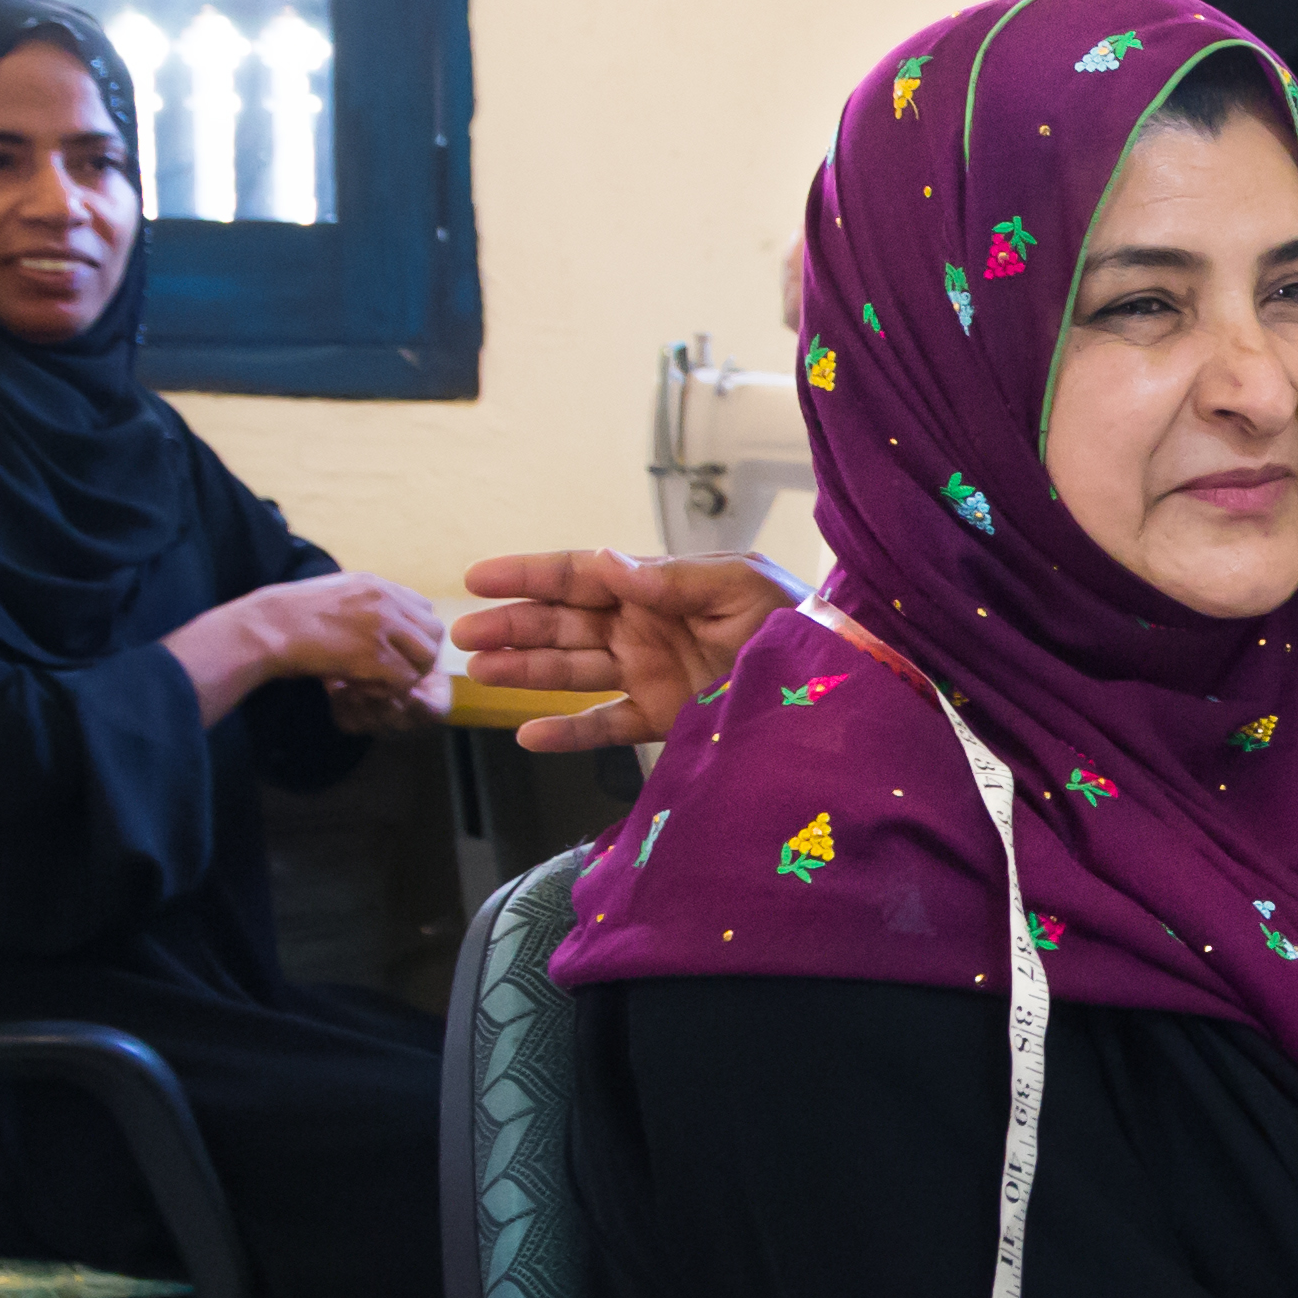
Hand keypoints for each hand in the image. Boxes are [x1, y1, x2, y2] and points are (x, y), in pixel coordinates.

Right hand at [166, 571, 438, 725]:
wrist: (267, 627)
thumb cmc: (290, 616)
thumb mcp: (335, 593)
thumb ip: (365, 602)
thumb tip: (385, 621)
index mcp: (377, 584)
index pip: (425, 609)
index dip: (415, 634)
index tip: (395, 649)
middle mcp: (385, 601)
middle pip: (433, 633)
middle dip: (420, 656)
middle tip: (394, 671)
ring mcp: (381, 627)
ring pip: (425, 657)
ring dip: (407, 675)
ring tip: (379, 681)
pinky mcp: (373, 655)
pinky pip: (404, 679)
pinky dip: (390, 690)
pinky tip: (365, 687)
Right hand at [451, 549, 802, 755]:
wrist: (833, 684)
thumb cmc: (793, 620)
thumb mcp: (736, 586)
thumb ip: (669, 579)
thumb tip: (604, 563)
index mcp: (657, 586)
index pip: (579, 575)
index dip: (528, 575)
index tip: (478, 578)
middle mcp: (643, 627)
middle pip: (562, 623)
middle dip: (512, 625)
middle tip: (463, 633)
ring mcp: (649, 673)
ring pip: (571, 670)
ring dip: (525, 670)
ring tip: (480, 670)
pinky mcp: (662, 717)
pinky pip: (605, 724)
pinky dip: (568, 732)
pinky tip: (529, 733)